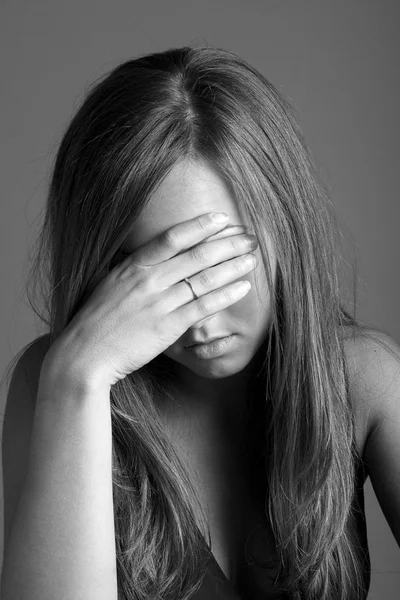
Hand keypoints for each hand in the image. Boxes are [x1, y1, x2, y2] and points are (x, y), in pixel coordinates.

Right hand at [45, 213, 257, 386]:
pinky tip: (243, 288)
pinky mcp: (168, 327)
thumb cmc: (97, 320)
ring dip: (232, 267)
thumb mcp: (110, 285)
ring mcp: (159, 303)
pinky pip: (203, 307)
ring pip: (204, 279)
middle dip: (227, 244)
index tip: (223, 218)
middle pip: (196, 255)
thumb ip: (133, 269)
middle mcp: (148, 280)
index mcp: (133, 266)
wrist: (85, 354)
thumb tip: (150, 255)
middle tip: (249, 237)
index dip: (200, 226)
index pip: (172, 238)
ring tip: (253, 259)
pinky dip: (225, 296)